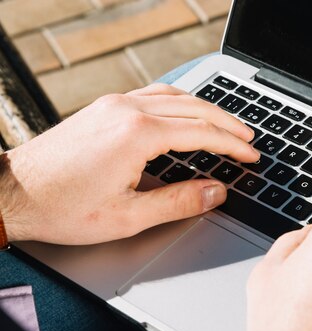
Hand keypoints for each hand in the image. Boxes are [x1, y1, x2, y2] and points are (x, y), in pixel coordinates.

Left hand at [0, 84, 258, 243]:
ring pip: (174, 96)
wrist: (12, 193)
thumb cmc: (63, 207)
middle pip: (193, 108)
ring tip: (226, 124)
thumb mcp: (128, 217)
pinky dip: (180, 103)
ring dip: (205, 109)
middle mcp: (126, 110)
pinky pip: (153, 95)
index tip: (251, 155)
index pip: (201, 132)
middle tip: (249, 138)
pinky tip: (186, 112)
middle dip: (227, 124)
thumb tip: (216, 192)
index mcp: (136, 134)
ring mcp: (113, 105)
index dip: (232, 145)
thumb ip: (179, 202)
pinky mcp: (104, 108)